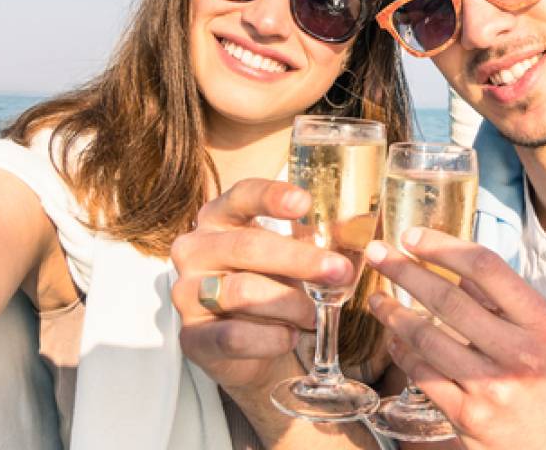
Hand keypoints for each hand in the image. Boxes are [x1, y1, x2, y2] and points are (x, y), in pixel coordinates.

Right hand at [169, 177, 355, 391]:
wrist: (252, 350)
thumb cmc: (275, 288)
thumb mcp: (296, 260)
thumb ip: (321, 243)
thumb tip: (358, 228)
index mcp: (219, 219)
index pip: (241, 196)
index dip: (271, 196)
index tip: (305, 202)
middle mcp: (195, 250)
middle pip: (247, 246)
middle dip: (300, 259)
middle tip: (340, 270)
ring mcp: (186, 293)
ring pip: (243, 291)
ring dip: (290, 303)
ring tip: (314, 314)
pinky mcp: (191, 337)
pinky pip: (234, 336)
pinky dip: (272, 337)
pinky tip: (291, 336)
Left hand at [364, 228, 545, 449]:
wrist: (540, 442)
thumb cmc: (533, 376)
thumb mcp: (533, 333)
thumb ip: (497, 298)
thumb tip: (446, 258)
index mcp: (540, 322)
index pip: (487, 268)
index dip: (443, 247)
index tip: (411, 236)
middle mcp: (519, 352)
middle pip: (449, 299)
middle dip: (404, 271)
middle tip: (376, 254)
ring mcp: (492, 385)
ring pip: (427, 337)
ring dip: (394, 314)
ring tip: (378, 299)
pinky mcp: (467, 414)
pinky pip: (422, 373)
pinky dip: (401, 351)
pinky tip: (391, 339)